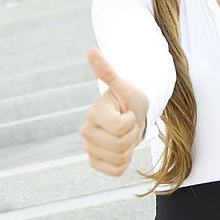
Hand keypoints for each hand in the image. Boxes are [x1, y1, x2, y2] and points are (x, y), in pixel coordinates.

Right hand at [79, 48, 148, 175]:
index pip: (121, 127)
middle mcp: (86, 131)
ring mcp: (89, 148)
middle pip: (121, 144)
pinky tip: (122, 148)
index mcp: (93, 113)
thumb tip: (91, 50)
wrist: (131, 114)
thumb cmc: (130, 98)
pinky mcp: (95, 162)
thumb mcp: (125, 86)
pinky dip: (125, 161)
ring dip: (130, 147)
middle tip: (129, 122)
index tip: (128, 111)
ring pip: (120, 158)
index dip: (132, 120)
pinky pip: (116, 170)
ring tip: (126, 133)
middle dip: (132, 134)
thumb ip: (107, 71)